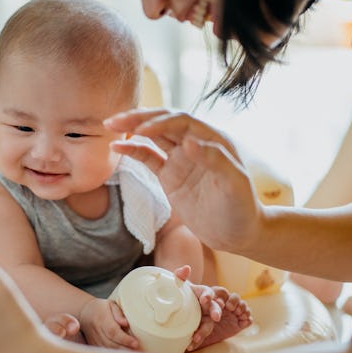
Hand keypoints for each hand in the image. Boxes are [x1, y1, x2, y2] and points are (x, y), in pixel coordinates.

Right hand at [78, 298, 139, 349]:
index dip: (124, 339)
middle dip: (126, 350)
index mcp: (102, 319)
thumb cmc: (101, 308)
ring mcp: (94, 340)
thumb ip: (118, 313)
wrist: (85, 313)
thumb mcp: (110, 304)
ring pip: (108, 351)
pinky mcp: (94, 346)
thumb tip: (125, 323)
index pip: (113, 331)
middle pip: (112, 344)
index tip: (136, 343)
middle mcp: (97, 331)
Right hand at [105, 109, 263, 253]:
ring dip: (132, 128)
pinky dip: (132, 150)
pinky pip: (148, 157)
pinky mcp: (169, 175)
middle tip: (115, 120)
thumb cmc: (241, 209)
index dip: (161, 122)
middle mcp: (195, 144)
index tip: (141, 130)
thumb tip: (189, 142)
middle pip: (163, 122)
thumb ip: (215, 160)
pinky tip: (116, 147)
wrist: (237, 234)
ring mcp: (180, 159)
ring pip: (153, 136)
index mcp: (212, 139)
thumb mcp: (234, 185)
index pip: (182, 122)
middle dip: (139, 118)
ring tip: (110, 125)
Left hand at [173, 266, 222, 349]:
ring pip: (211, 324)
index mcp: (202, 294)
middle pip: (215, 307)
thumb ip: (180, 277)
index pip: (208, 292)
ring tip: (195, 339)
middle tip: (215, 317)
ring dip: (204, 331)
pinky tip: (190, 345)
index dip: (209, 296)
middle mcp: (208, 306)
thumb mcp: (177, 287)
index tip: (205, 299)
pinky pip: (207, 336)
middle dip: (216, 312)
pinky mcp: (207, 329)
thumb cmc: (179, 297)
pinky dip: (200, 340)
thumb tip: (186, 268)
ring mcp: (209, 318)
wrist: (175, 312)